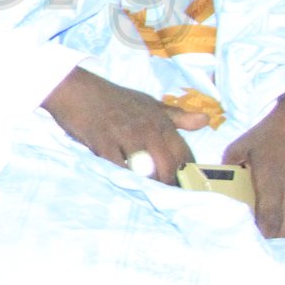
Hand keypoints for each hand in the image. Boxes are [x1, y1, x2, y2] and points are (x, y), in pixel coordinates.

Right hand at [43, 65, 205, 183]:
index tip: (183, 185)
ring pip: (146, 171)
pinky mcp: (104, 144)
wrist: (78, 91)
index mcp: (161, 121)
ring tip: (145, 192)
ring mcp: (125, 137)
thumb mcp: (150, 103)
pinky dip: (123, 178)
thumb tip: (206, 120)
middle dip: (167, 184)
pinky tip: (123, 180)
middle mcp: (147, 129)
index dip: (185, 173)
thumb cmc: (115, 99)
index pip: (183, 154)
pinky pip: (119, 169)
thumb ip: (177, 116)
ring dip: (147, 184)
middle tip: (162, 194)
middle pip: (167, 167)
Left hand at [223, 84, 284, 238]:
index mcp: (271, 182)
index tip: (250, 244)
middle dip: (276, 245)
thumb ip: (228, 166)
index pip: (267, 222)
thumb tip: (215, 184)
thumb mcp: (242, 144)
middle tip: (265, 251)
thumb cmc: (271, 132)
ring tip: (284, 252)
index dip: (259, 238)